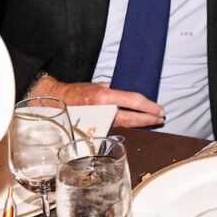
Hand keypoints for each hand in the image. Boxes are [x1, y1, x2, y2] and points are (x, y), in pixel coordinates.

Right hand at [30, 75, 164, 127]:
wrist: (54, 102)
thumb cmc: (76, 92)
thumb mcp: (96, 85)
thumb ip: (112, 90)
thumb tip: (128, 93)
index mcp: (104, 96)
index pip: (132, 101)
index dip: (148, 107)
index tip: (159, 109)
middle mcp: (102, 110)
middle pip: (131, 118)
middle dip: (148, 119)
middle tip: (161, 118)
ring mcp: (98, 122)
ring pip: (125, 126)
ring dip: (140, 124)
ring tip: (153, 122)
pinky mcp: (94, 131)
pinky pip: (114, 129)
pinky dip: (127, 128)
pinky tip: (136, 127)